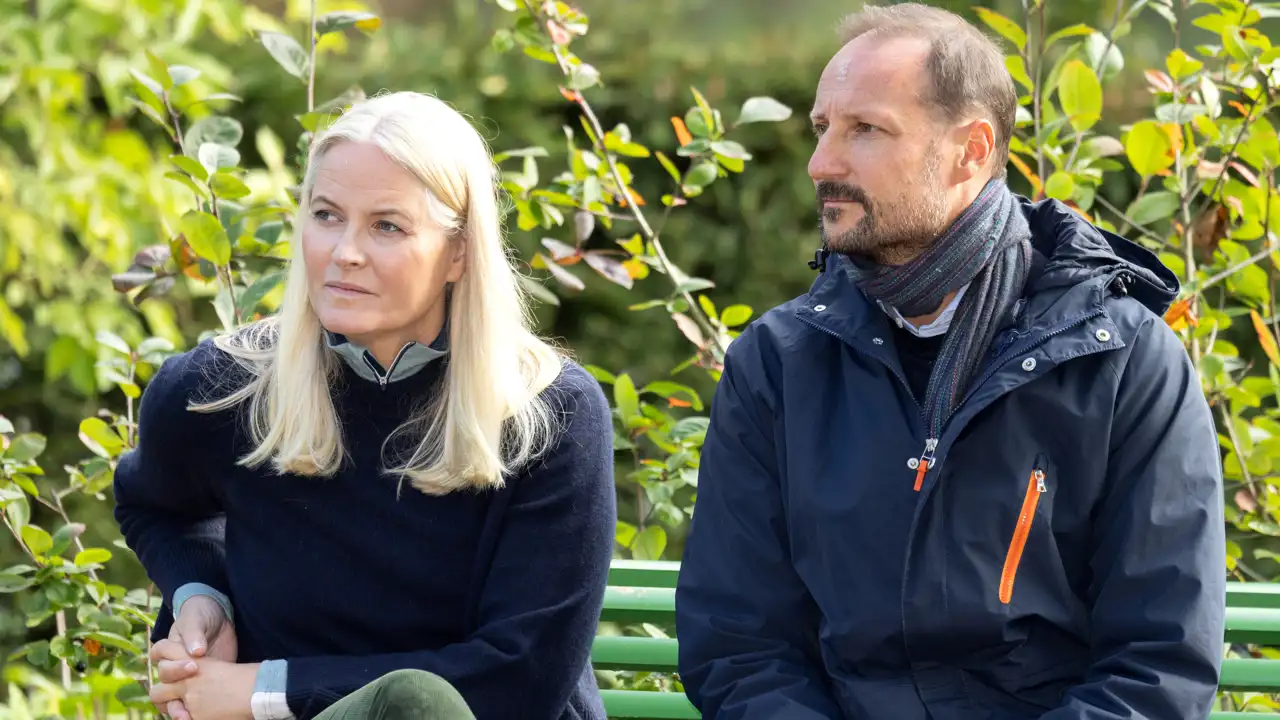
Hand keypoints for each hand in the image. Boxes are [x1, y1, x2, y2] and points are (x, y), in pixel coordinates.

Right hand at [155, 596, 237, 718]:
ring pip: (174, 698)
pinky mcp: (203, 683)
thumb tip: (196, 651)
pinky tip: (202, 715)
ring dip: (178, 709)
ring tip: (187, 717)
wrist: (219, 614)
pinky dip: (195, 709)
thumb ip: (194, 633)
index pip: (161, 664)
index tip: (193, 666)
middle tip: (188, 698)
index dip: (174, 669)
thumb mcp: (196, 618)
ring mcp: (188, 677)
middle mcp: (174, 666)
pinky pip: (194, 700)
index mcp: (168, 651)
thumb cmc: (201, 614)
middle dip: (173, 695)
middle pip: (164, 686)